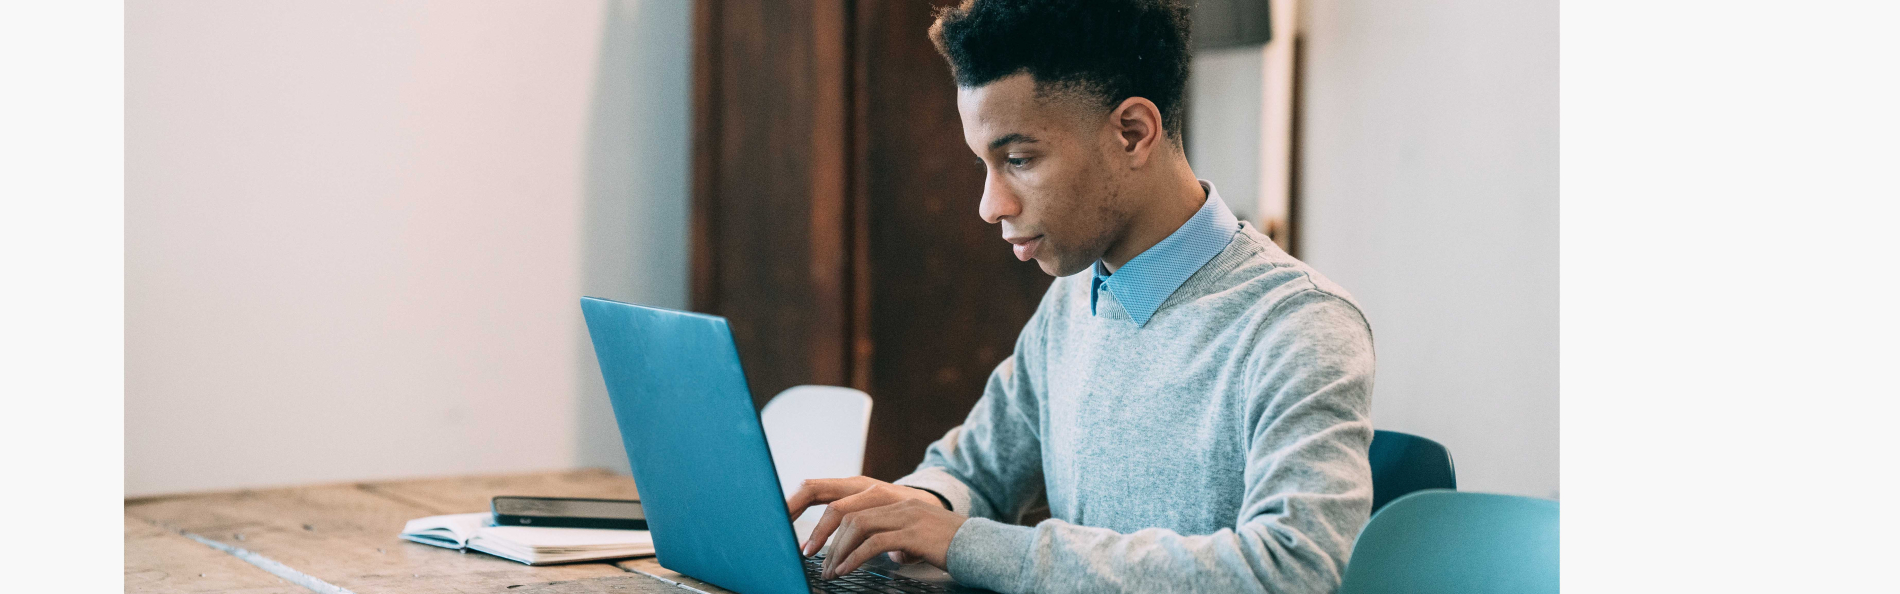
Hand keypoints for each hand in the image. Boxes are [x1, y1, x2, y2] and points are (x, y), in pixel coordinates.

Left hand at [784, 477, 964, 577]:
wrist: (976, 543)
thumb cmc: (937, 540)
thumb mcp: (902, 527)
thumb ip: (876, 529)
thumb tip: (843, 549)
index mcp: (883, 493)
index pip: (835, 491)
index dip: (806, 501)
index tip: (789, 522)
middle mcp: (891, 496)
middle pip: (840, 506)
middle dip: (817, 531)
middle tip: (805, 553)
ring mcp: (902, 511)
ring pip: (854, 525)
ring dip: (835, 550)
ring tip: (828, 570)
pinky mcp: (912, 531)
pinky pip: (873, 543)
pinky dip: (853, 558)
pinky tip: (845, 571)